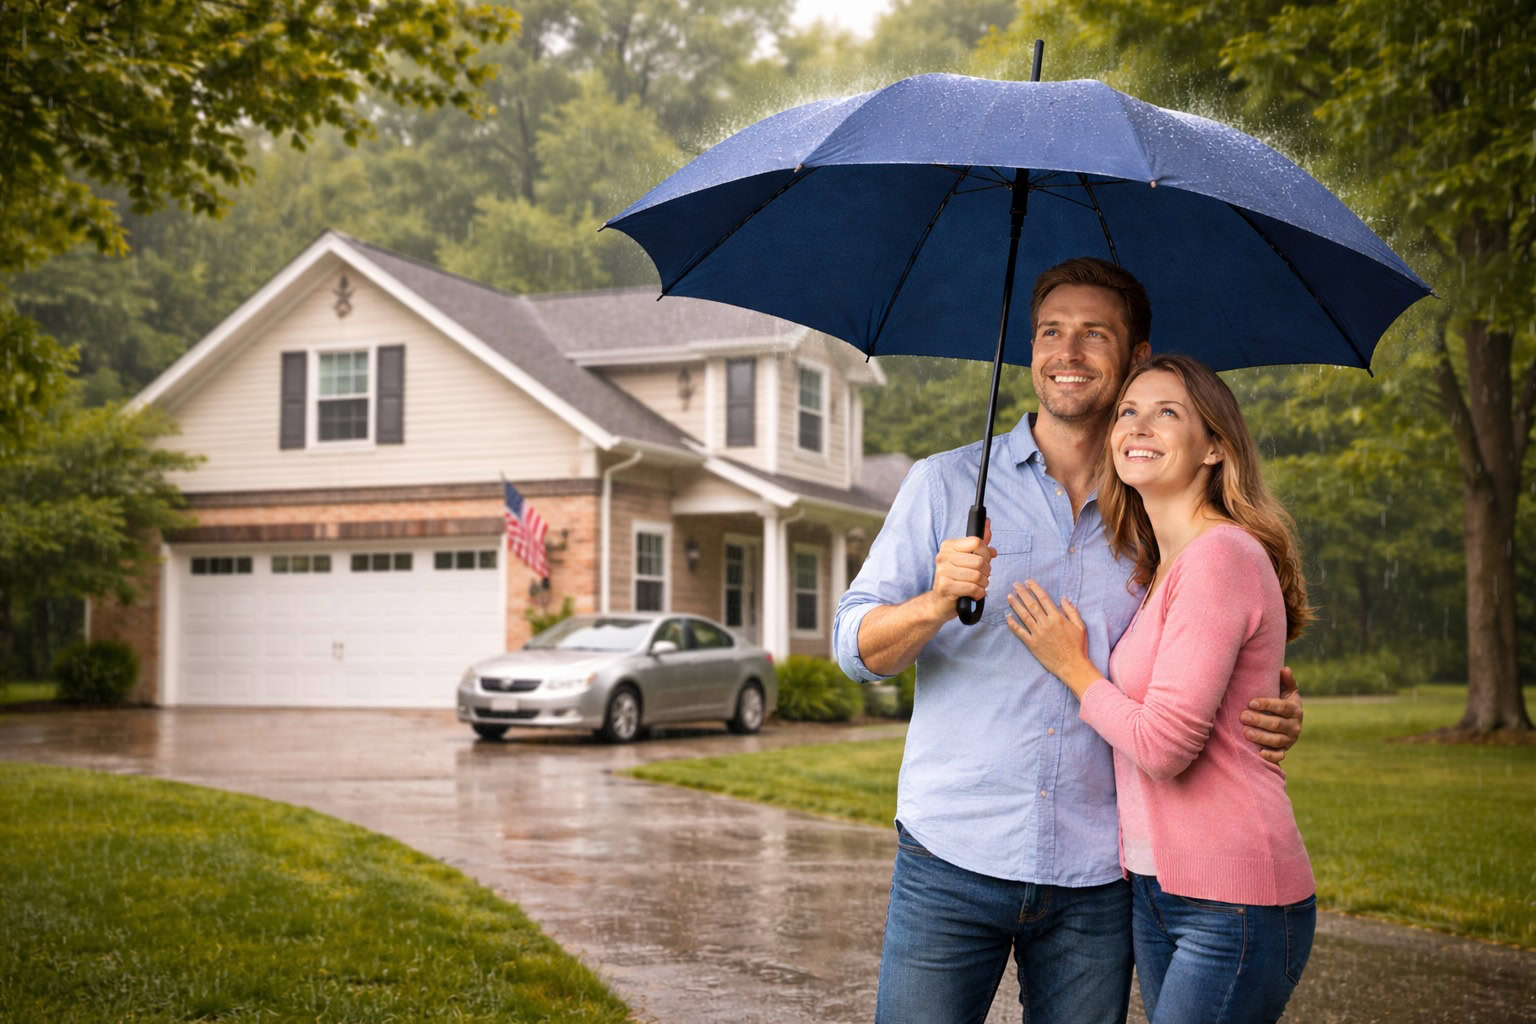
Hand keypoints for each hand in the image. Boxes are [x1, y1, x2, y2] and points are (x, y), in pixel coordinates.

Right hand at [929, 519, 995, 619]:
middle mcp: (943, 556)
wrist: (940, 602)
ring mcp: (942, 571)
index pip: (977, 542)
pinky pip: (973, 588)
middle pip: (979, 560)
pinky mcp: (945, 586)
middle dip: (986, 572)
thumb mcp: (967, 559)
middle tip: (981, 578)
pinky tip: (974, 594)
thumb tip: (988, 524)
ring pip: (977, 576)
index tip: (984, 561)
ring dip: (983, 584)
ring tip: (977, 586)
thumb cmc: (957, 580)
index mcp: (949, 546)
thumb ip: (979, 543)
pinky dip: (978, 593)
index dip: (986, 554)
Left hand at [1005, 580, 1100, 694]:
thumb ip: (1072, 611)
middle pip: (1031, 604)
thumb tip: (1063, 598)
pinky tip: (1007, 617)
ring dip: (1015, 605)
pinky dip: (1012, 624)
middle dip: (1022, 593)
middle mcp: (1045, 623)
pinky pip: (1020, 632)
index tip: (1028, 581)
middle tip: (1014, 584)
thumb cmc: (1078, 646)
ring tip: (1009, 596)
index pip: (1043, 598)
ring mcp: (1037, 634)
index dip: (1034, 588)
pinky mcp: (1032, 644)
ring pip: (1023, 616)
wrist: (1073, 666)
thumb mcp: (1080, 626)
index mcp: (1057, 617)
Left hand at [1242, 666, 1302, 763]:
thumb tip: (1285, 669)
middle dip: (1260, 721)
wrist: (1287, 723)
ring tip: (1245, 733)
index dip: (1267, 705)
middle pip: (1277, 724)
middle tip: (1243, 716)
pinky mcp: (1284, 750)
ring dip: (1261, 737)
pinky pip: (1280, 756)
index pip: (1282, 707)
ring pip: (1277, 740)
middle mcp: (1295, 725)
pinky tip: (1259, 753)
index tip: (1251, 702)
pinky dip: (1271, 756)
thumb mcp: (1286, 691)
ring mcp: (1290, 739)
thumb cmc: (1282, 702)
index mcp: (1295, 709)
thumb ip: (1286, 681)